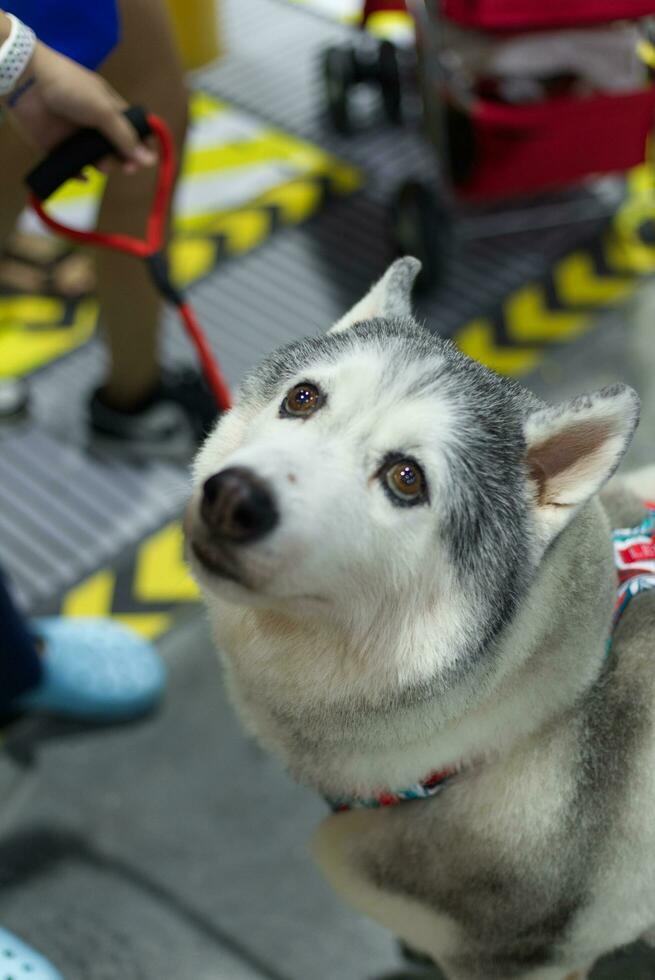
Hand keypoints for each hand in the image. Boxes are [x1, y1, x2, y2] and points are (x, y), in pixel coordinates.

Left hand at [5, 41, 155, 172]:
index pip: (132, 129)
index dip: (141, 145)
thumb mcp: (104, 110)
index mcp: (109, 108)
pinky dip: (78, 174)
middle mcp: (94, 123)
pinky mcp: (57, 147)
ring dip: (102, 166)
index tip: (145, 160)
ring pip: (96, 160)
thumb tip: (150, 161)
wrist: (28, 84)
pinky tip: (82, 176)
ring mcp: (75, 136)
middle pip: (116, 148)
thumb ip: (125, 137)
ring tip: (100, 167)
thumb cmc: (71, 88)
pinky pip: (72, 167)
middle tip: (127, 168)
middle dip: (123, 159)